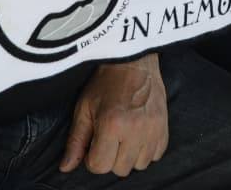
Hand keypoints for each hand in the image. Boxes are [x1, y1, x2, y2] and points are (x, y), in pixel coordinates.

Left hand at [60, 54, 168, 175]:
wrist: (134, 61)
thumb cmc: (105, 82)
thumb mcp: (84, 108)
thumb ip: (75, 141)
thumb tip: (65, 167)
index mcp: (112, 125)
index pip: (99, 166)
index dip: (92, 157)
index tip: (94, 142)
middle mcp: (135, 130)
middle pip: (119, 169)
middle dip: (111, 157)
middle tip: (109, 136)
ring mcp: (153, 130)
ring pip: (138, 165)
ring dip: (129, 155)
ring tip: (124, 135)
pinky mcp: (165, 129)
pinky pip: (155, 156)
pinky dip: (145, 149)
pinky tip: (138, 134)